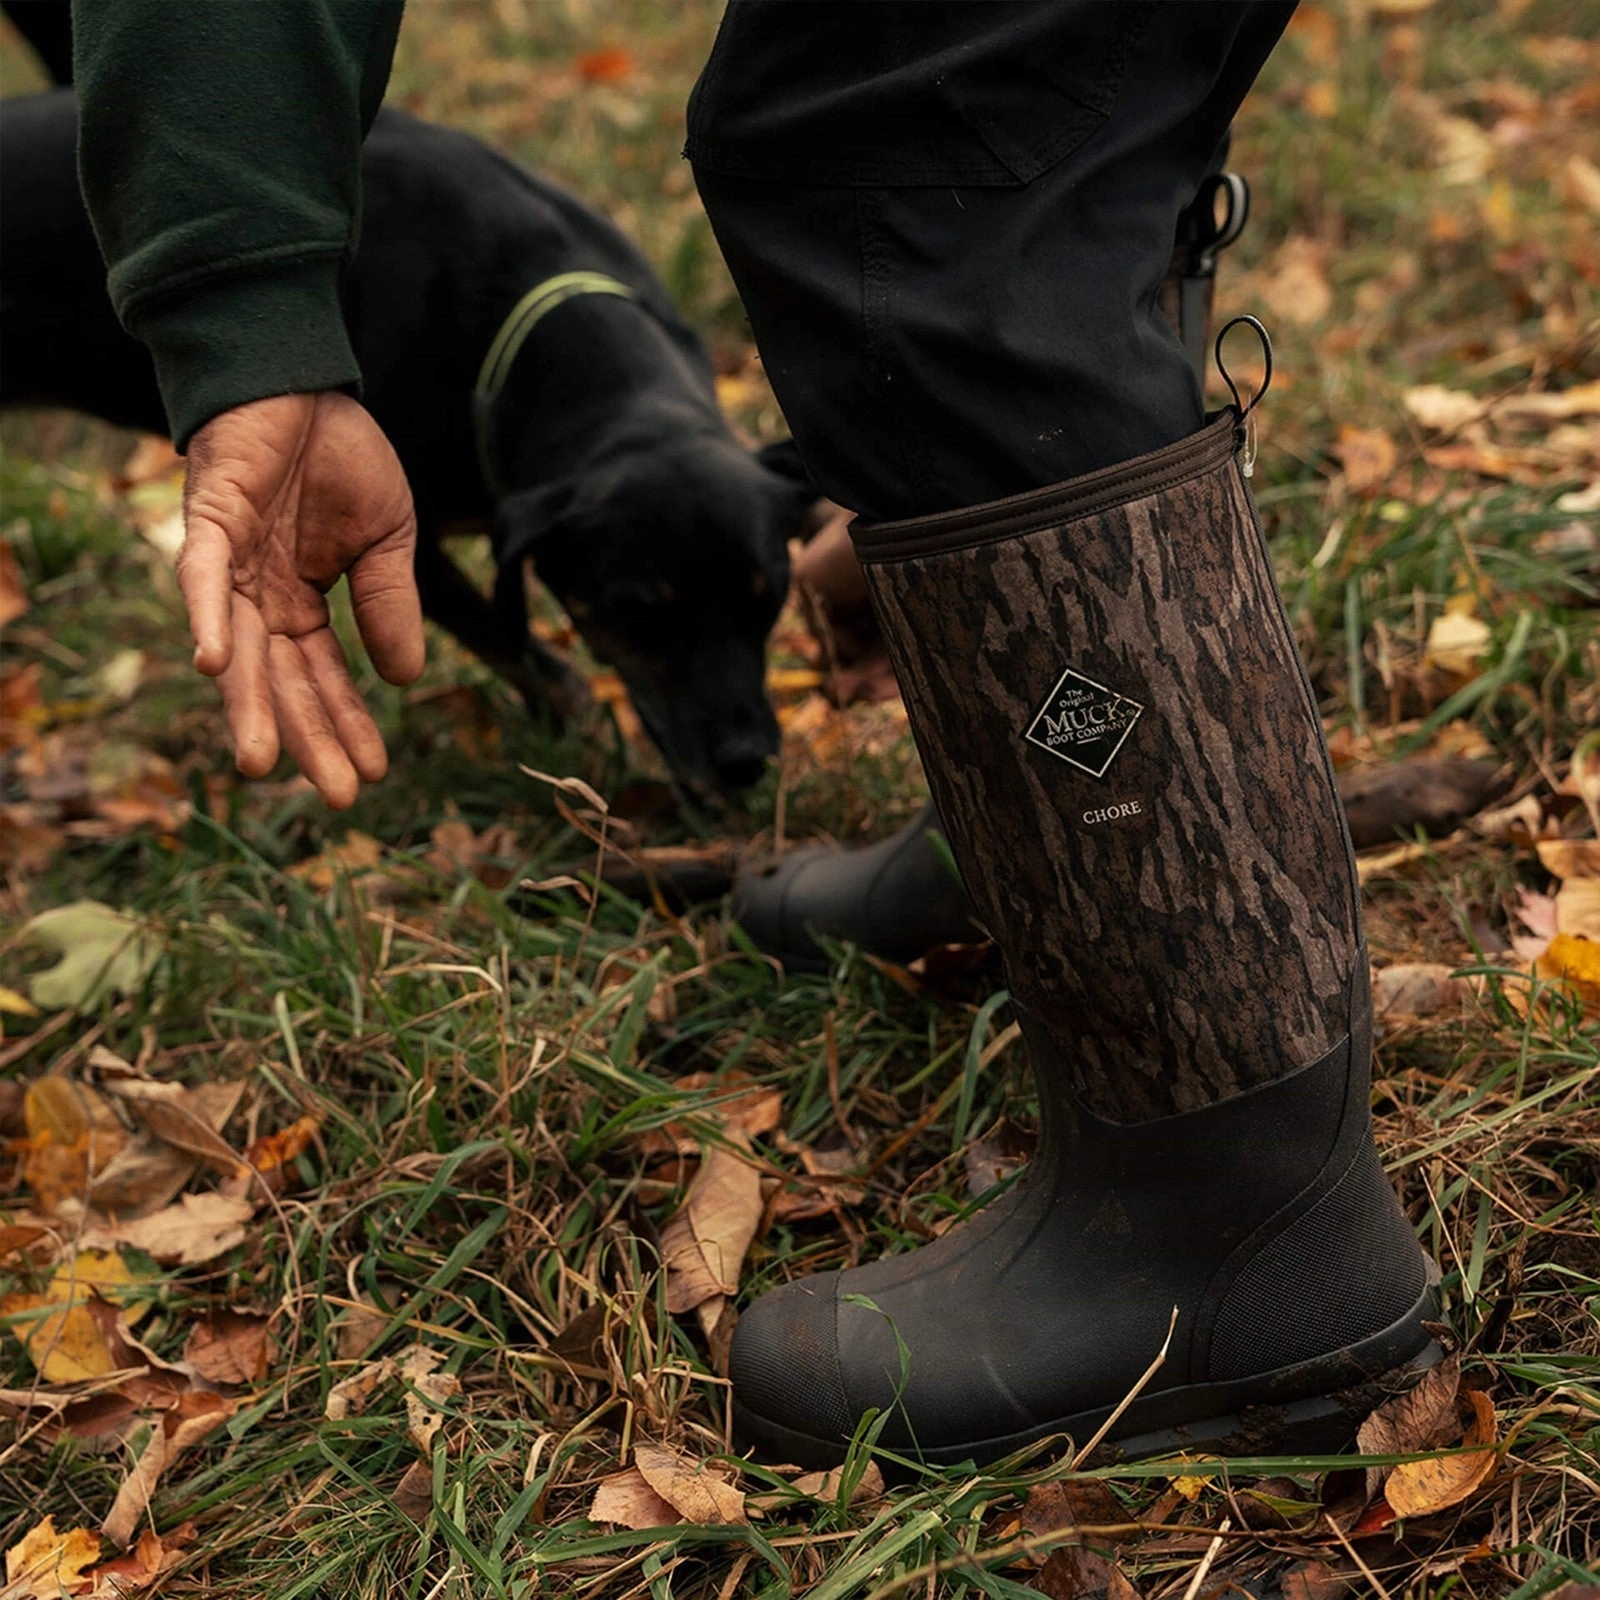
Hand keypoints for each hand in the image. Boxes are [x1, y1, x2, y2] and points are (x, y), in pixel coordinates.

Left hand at [178, 392, 424, 807]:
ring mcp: (232, 563)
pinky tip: (214, 664)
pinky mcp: (211, 521)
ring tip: (261, 764)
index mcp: (304, 599)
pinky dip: (206, 619)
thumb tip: (405, 682)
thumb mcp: (388, 539)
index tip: (372, 773)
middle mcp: (260, 594)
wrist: (303, 378)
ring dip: (247, 705)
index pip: (323, 675)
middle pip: (281, 679)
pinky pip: (204, 578)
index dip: (347, 722)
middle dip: (306, 736)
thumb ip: (389, 605)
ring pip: (238, 648)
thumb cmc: (339, 455)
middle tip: (334, 797)